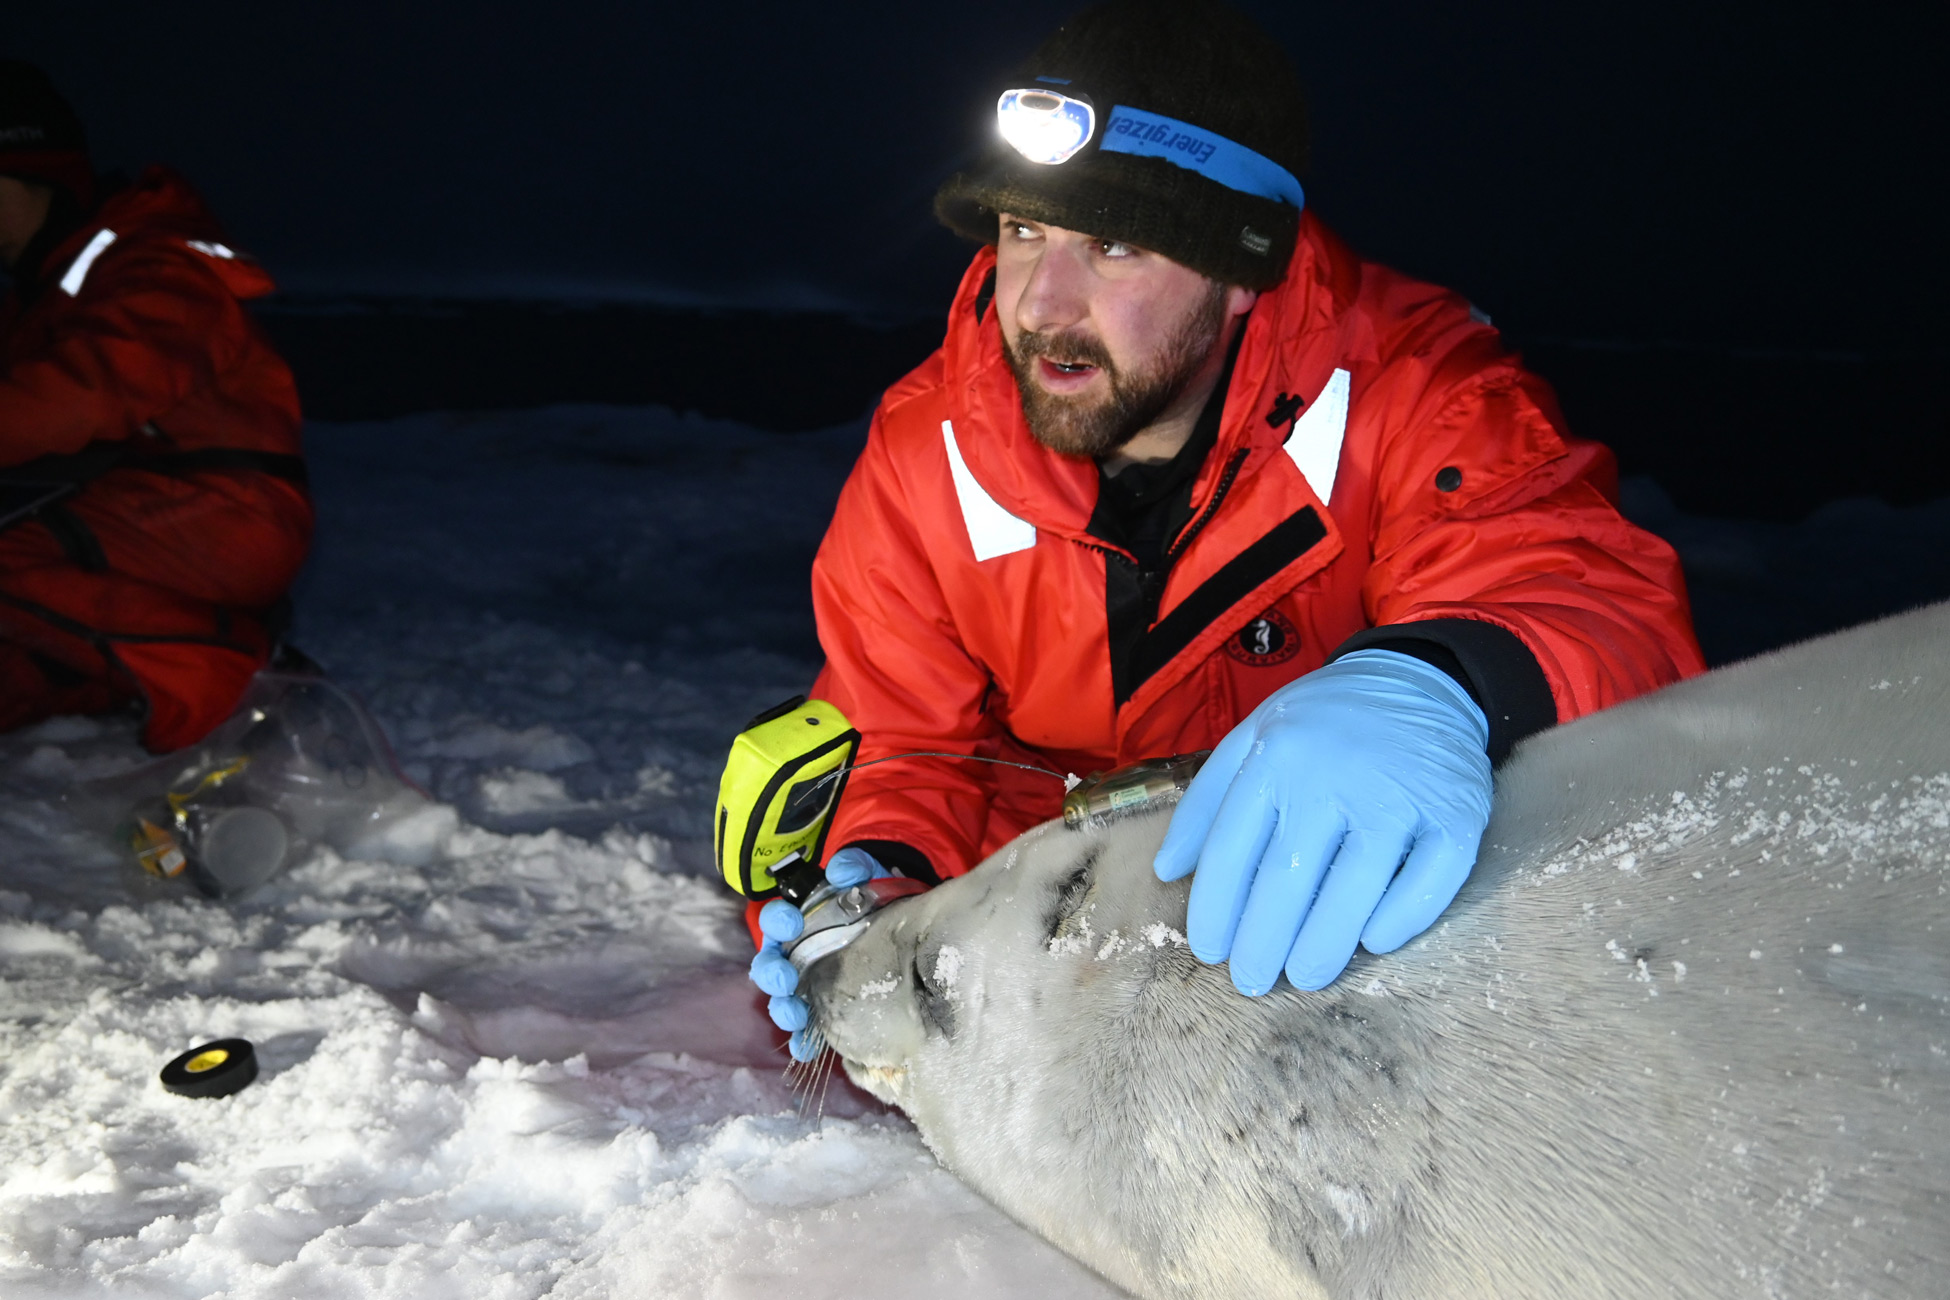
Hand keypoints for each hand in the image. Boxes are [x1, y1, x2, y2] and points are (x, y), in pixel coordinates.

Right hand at [749, 846, 889, 1059]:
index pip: (776, 921)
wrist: (885, 919)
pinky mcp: (820, 1008)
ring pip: (781, 1000)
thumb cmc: (863, 897)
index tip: (790, 922)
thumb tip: (844, 870)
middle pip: (768, 966)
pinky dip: (802, 1042)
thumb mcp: (861, 876)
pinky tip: (808, 1051)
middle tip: (784, 977)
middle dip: (772, 973)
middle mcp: (790, 954)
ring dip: (785, 1009)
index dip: (778, 922)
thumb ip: (852, 868)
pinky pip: (805, 1030)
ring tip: (795, 1015)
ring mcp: (803, 983)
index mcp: (794, 921)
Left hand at [1154, 649, 1491, 994]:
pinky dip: (1402, 919)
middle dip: (1262, 942)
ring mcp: (1398, 797)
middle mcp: (1333, 777)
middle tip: (1251, 982)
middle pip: (1287, 879)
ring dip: (1324, 945)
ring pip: (1355, 889)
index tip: (1209, 951)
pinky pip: (1429, 881)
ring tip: (1303, 976)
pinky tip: (1373, 943)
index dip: (1216, 909)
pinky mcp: (1456, 815)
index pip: (1232, 850)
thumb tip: (1168, 872)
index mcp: (1276, 759)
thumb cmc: (1324, 723)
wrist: (1421, 680)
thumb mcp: (1252, 738)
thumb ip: (1207, 803)